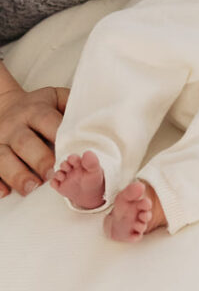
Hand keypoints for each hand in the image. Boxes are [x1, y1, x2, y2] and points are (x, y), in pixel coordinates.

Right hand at [0, 80, 69, 196]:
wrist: (2, 105)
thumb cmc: (37, 106)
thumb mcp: (55, 97)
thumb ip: (72, 104)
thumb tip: (97, 115)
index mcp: (34, 110)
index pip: (46, 121)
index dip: (58, 135)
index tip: (71, 150)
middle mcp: (14, 126)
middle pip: (24, 142)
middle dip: (38, 159)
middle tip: (52, 174)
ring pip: (3, 158)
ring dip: (17, 174)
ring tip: (31, 188)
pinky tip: (4, 193)